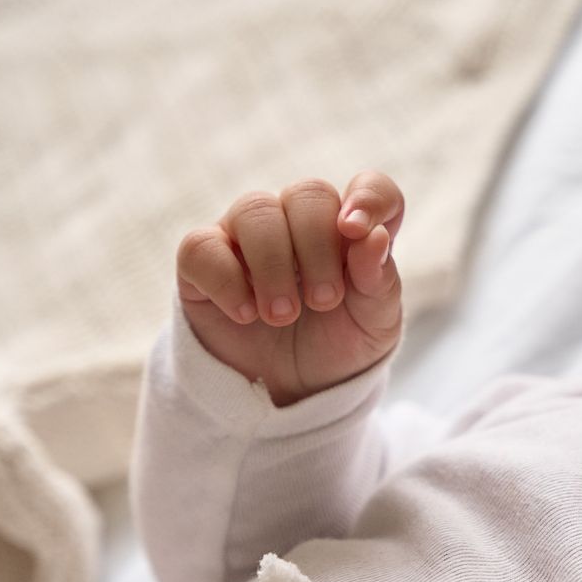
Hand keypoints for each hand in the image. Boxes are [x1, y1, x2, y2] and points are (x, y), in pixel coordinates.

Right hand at [174, 173, 404, 405]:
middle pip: (308, 194)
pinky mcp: (203, 261)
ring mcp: (248, 236)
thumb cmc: (337, 347)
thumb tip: (374, 237)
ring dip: (273, 264)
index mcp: (351, 232)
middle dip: (318, 247)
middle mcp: (299, 222)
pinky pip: (201, 246)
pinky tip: (246, 314)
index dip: (369, 198)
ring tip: (283, 315)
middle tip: (323, 301)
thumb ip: (379, 280)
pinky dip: (226, 280)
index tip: (356, 232)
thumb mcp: (374, 325)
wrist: (292, 393)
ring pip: (254, 210)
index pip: (370, 187)